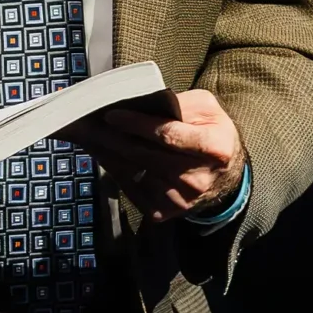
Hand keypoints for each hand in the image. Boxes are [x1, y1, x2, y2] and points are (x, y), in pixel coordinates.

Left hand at [71, 89, 244, 224]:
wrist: (226, 175)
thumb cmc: (212, 134)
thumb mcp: (206, 109)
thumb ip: (178, 103)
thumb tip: (142, 103)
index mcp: (213, 148)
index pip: (167, 135)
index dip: (137, 124)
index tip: (111, 115)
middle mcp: (197, 177)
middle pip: (145, 155)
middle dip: (113, 136)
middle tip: (87, 122)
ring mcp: (180, 198)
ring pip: (133, 171)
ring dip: (107, 152)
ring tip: (88, 135)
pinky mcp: (166, 210)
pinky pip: (131, 188)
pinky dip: (114, 170)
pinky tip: (102, 153)